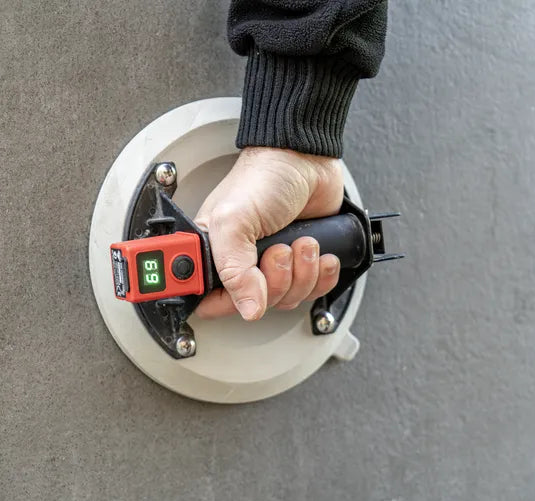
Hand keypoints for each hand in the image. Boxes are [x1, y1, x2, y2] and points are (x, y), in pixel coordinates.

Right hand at [193, 146, 344, 320]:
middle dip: (277, 280)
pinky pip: (315, 289)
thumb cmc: (264, 177)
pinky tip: (318, 252)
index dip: (230, 302)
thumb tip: (248, 308)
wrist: (307, 159)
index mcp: (215, 254)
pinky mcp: (303, 262)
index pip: (212, 301)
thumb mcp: (234, 221)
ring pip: (288, 299)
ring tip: (301, 242)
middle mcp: (243, 262)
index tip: (247, 286)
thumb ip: (234, 270)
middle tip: (279, 250)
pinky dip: (322, 274)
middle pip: (258, 305)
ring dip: (303, 272)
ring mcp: (274, 264)